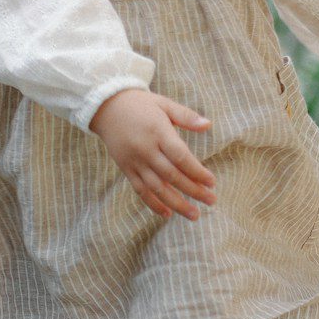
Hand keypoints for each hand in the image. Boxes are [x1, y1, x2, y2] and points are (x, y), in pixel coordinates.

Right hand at [89, 88, 216, 219]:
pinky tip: (167, 213)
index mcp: (158, 132)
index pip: (180, 157)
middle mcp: (146, 149)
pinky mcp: (125, 169)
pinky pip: (140, 190)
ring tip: (194, 214)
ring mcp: (134, 161)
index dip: (197, 172)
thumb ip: (186, 116)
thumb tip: (209, 125)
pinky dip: (153, 203)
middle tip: (211, 200)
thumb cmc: (141, 104)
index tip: (212, 182)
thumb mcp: (164, 104)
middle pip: (172, 175)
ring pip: (156, 187)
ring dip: (176, 203)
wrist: (106, 107)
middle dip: (193, 191)